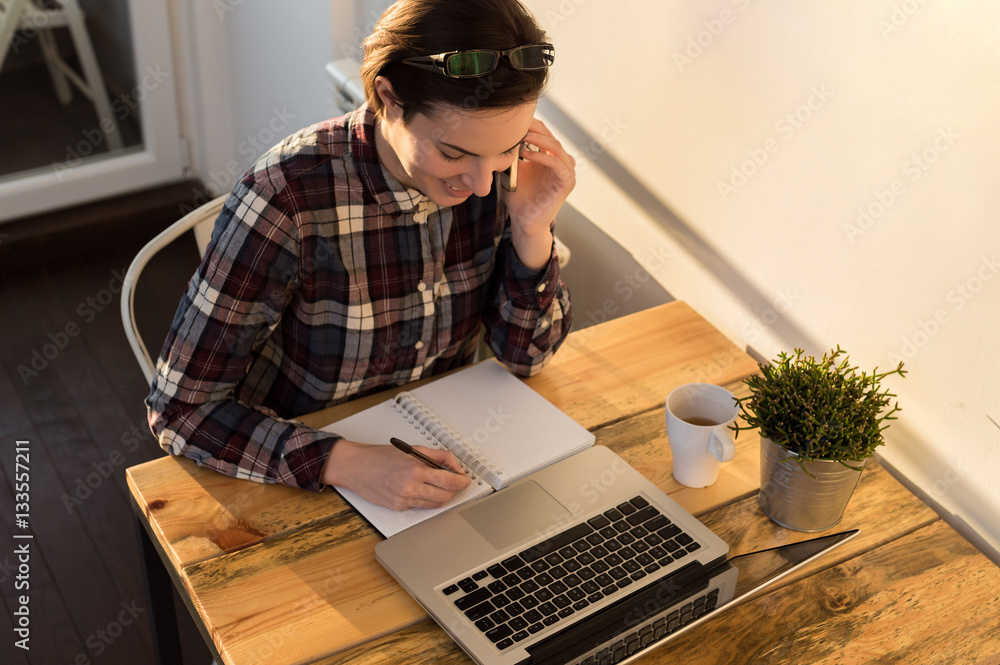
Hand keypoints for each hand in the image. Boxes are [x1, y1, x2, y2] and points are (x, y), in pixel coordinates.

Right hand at [322, 439, 470, 510]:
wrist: (357, 467)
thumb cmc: (381, 456)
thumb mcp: (413, 449)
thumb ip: (438, 456)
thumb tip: (454, 465)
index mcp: (416, 470)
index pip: (449, 480)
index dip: (462, 481)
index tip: (465, 479)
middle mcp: (411, 487)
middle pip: (445, 496)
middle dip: (453, 489)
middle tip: (453, 481)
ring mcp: (404, 500)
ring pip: (435, 504)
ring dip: (441, 496)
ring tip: (437, 485)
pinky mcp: (399, 508)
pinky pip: (420, 507)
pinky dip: (425, 499)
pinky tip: (420, 489)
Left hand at [504, 118, 575, 269]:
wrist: (524, 220)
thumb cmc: (518, 197)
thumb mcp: (513, 169)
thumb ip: (512, 153)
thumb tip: (497, 132)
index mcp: (552, 157)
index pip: (545, 133)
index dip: (531, 125)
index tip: (512, 119)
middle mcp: (562, 162)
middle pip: (551, 136)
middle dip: (535, 128)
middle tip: (518, 122)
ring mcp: (567, 172)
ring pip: (556, 147)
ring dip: (538, 139)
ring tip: (521, 135)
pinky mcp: (567, 183)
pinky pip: (556, 163)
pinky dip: (541, 156)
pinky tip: (525, 153)